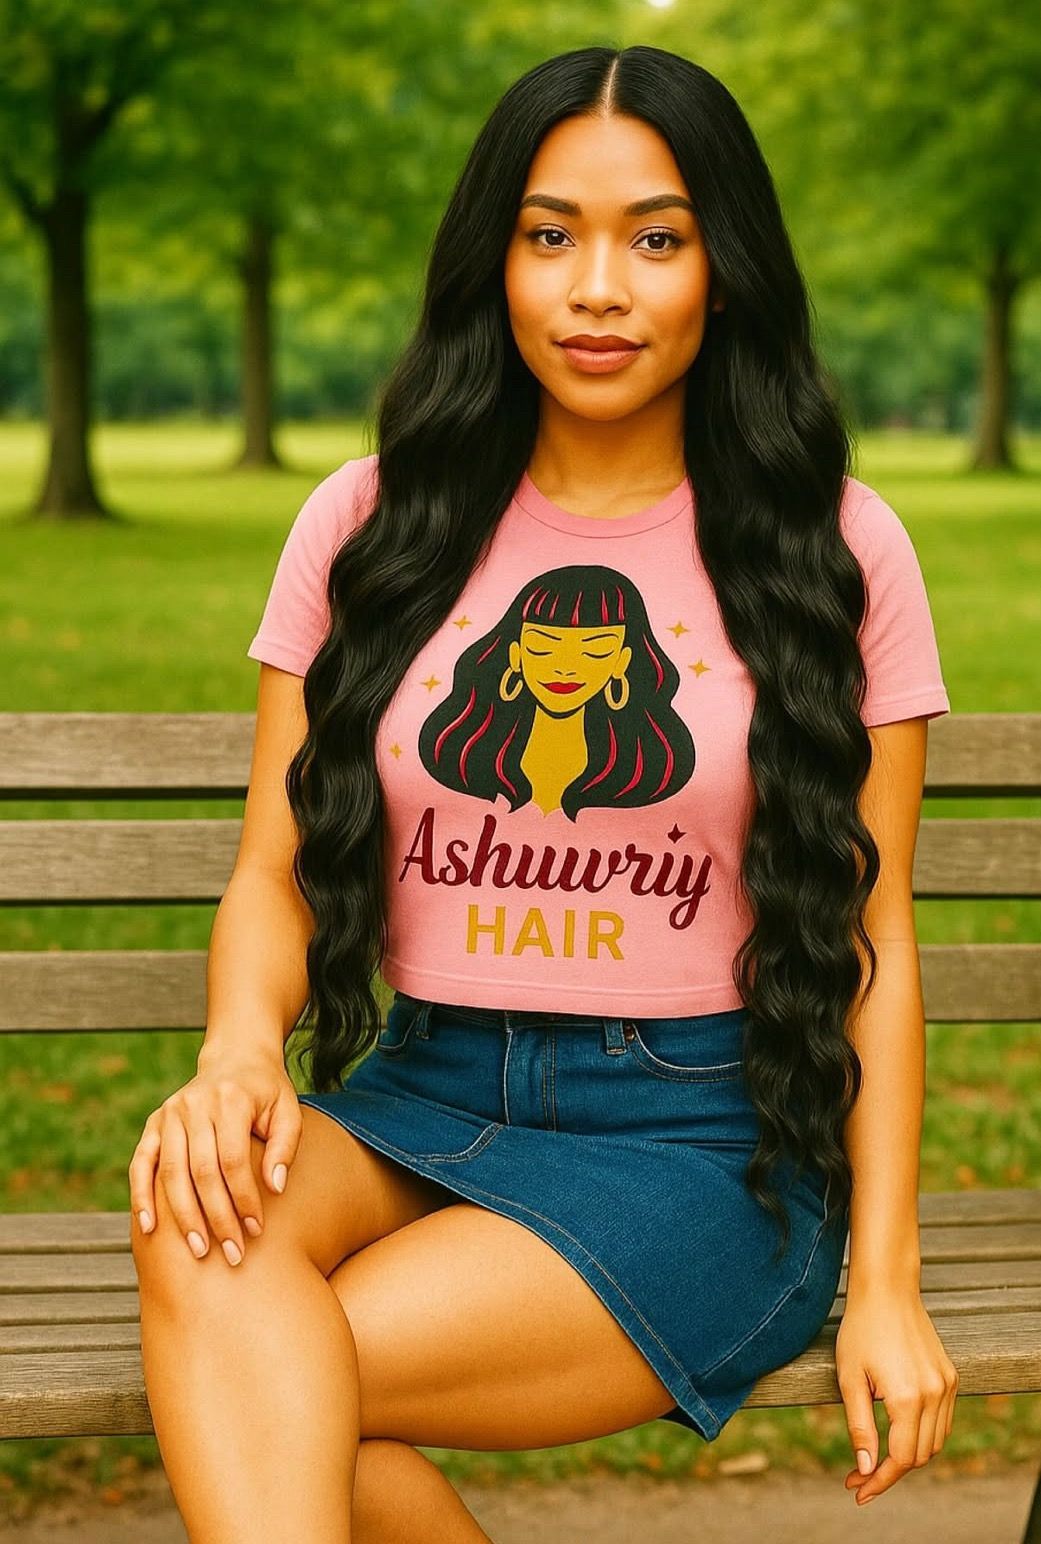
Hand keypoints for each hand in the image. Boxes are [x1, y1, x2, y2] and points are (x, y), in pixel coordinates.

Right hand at [128, 1046, 301, 1265]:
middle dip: (218, 1217)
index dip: (244, 1197)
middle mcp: (195, 1104)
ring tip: (200, 1251)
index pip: (234, 1160)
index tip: (256, 1230)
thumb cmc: (267, 1092)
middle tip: (233, 1254)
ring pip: (171, 1173)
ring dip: (185, 1217)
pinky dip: (142, 1196)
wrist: (236, 1058)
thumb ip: (285, 1147)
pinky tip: (149, 1229)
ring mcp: (170, 1113)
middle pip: (202, 1171)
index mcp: (230, 1099)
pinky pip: (141, 1164)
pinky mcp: (154, 1123)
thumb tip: (275, 1187)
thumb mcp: (288, 1111)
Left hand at [836, 1289, 958, 1505]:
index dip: (879, 1480)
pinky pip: (942, 1420)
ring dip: (909, 1455)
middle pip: (920, 1455)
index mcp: (907, 1399)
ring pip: (935, 1441)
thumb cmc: (861, 1331)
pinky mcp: (950, 1376)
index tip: (856, 1491)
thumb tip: (865, 1468)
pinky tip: (900, 1432)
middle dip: (890, 1471)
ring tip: (878, 1457)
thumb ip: (859, 1427)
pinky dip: (924, 1434)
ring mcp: (946, 1385)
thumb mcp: (850, 1379)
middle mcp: (934, 1395)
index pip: (900, 1459)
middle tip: (860, 1475)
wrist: (886, 1290)